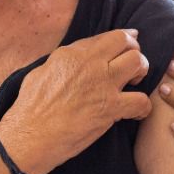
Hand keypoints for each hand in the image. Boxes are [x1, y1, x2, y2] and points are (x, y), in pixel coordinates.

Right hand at [0, 29, 150, 173]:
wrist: (30, 136)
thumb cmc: (30, 108)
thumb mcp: (43, 71)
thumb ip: (64, 61)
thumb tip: (76, 59)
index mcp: (72, 53)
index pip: (106, 37)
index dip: (122, 39)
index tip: (130, 42)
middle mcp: (90, 63)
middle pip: (126, 43)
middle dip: (134, 52)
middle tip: (131, 68)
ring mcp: (102, 84)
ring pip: (138, 63)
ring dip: (142, 72)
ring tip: (134, 85)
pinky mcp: (110, 108)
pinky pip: (141, 101)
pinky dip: (143, 107)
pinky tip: (135, 112)